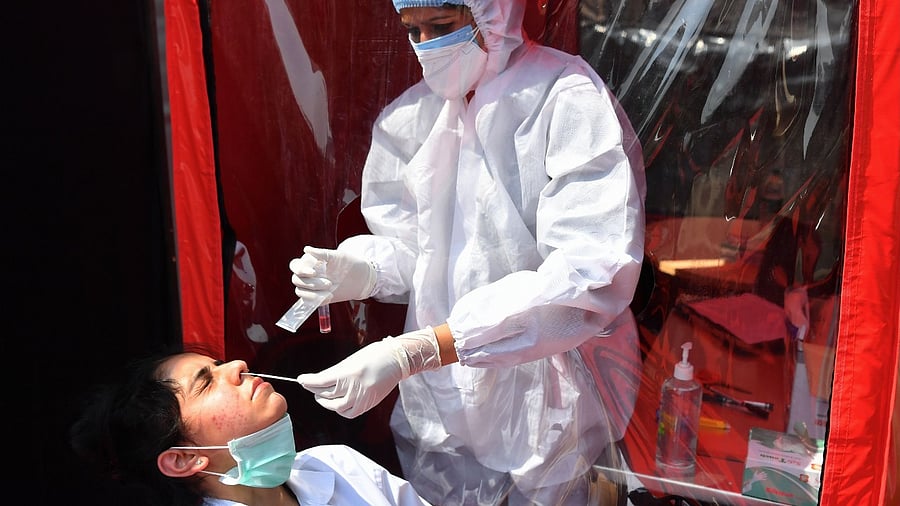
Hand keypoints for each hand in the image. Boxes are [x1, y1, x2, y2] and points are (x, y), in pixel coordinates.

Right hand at [289, 246, 375, 304]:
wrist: (362, 278)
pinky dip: (316, 300)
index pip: (295, 265)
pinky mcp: (317, 297)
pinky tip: (329, 296)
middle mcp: (308, 275)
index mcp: (310, 262)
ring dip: (313, 292)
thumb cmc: (349, 264)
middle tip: (330, 283)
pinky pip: (308, 301)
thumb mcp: (338, 256)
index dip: (300, 269)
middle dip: (311, 283)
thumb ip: (322, 254)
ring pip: (300, 291)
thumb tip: (306, 249)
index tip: (314, 272)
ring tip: (331, 290)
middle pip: (296, 280)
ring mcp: (312, 287)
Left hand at [297, 328, 441, 417]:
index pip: (320, 381)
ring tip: (321, 396)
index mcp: (348, 374)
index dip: (308, 381)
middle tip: (310, 385)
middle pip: (325, 394)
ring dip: (325, 401)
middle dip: (315, 390)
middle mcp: (353, 388)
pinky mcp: (367, 405)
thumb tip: (321, 379)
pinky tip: (337, 403)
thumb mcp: (352, 360)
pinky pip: (348, 412)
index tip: (301, 380)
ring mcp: (361, 398)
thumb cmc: (375, 355)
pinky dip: (339, 409)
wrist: (396, 360)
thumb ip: (336, 372)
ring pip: (334, 406)